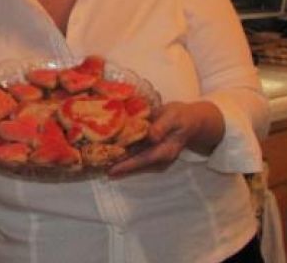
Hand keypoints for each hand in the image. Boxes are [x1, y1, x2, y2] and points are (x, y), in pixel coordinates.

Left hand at [108, 101, 224, 176]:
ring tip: (98, 162)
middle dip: (117, 167)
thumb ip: (162, 126)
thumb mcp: (173, 117)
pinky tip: (109, 152)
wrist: (190, 120)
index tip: (111, 170)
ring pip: (134, 162)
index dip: (127, 165)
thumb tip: (151, 136)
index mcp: (164, 151)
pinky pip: (135, 156)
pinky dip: (122, 155)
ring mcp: (154, 158)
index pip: (143, 160)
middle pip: (135, 165)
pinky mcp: (150, 153)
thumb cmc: (181, 117)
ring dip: (118, 162)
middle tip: (97, 167)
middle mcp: (158, 158)